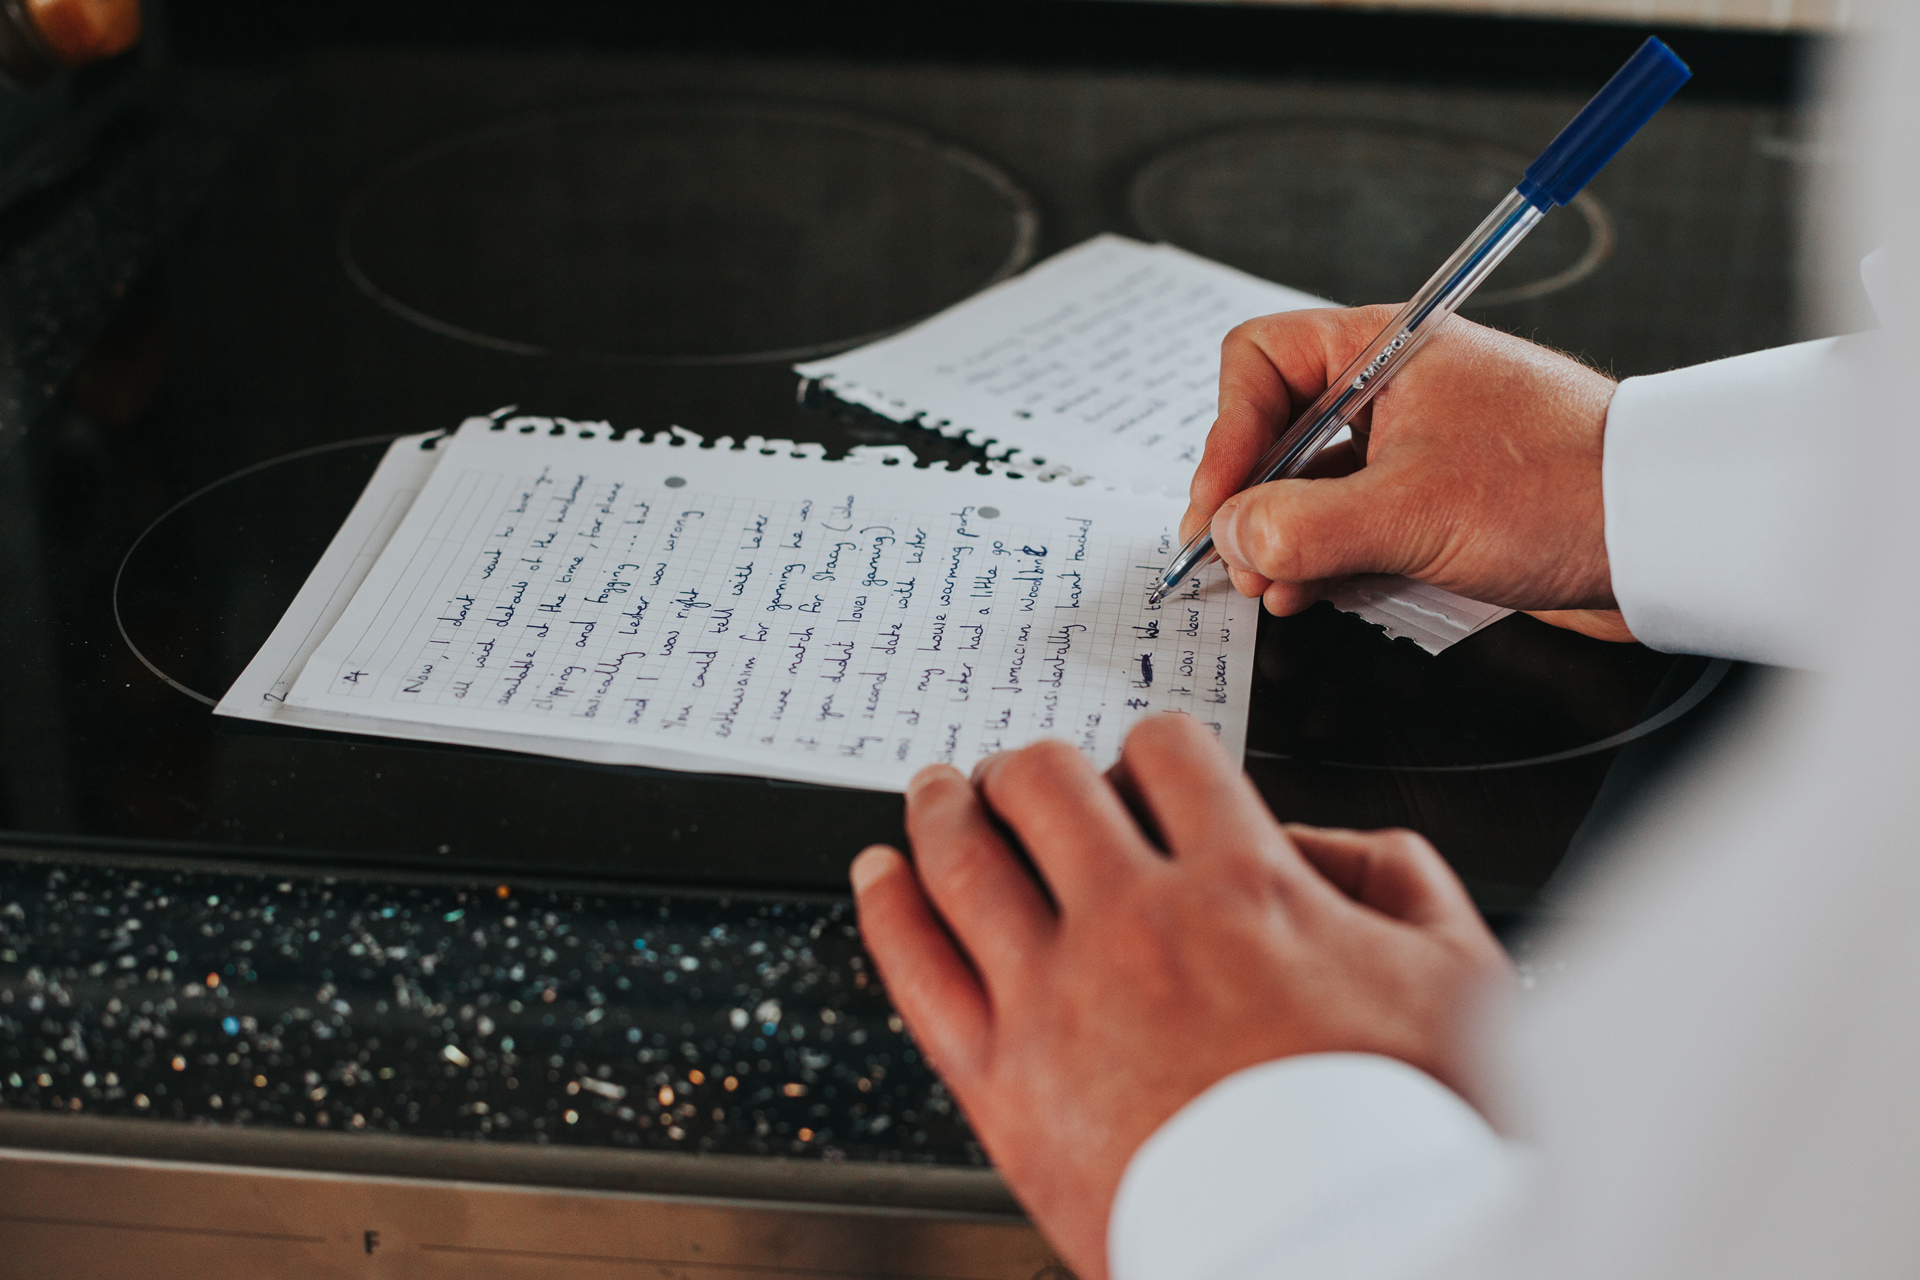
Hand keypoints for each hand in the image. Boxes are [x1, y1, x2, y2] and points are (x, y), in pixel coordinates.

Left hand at [850, 716, 1513, 1279]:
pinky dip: (888, 904)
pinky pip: (915, 964)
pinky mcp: (1001, 1083)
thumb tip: (1316, 842)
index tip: (1143, 769)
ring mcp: (1057, 999)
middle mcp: (1138, 922)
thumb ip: (1396, 877)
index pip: (1167, 752)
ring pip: (965, 855)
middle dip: (1036, 766)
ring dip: (947, 807)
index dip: (1152, 746)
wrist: (1339, 1267)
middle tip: (1026, 775)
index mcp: (1245, 885)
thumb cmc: (1402, 1144)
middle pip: (1045, 782)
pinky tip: (878, 876)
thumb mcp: (1460, 978)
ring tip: (937, 794)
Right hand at [1185, 305, 1632, 641]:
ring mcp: (1410, 447)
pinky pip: (1350, 525)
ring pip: (1308, 488)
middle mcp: (1389, 390)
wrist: (1666, 532)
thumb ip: (1303, 525)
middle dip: (1249, 503)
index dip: (1225, 436)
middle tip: (1239, 564)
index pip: (1258, 364)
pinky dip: (1326, 560)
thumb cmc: (1562, 490)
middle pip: (1274, 432)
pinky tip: (1318, 594)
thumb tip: (1230, 536)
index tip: (1217, 510)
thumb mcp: (1411, 511)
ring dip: (1283, 543)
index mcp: (1382, 351)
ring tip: (1278, 591)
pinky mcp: (1432, 501)